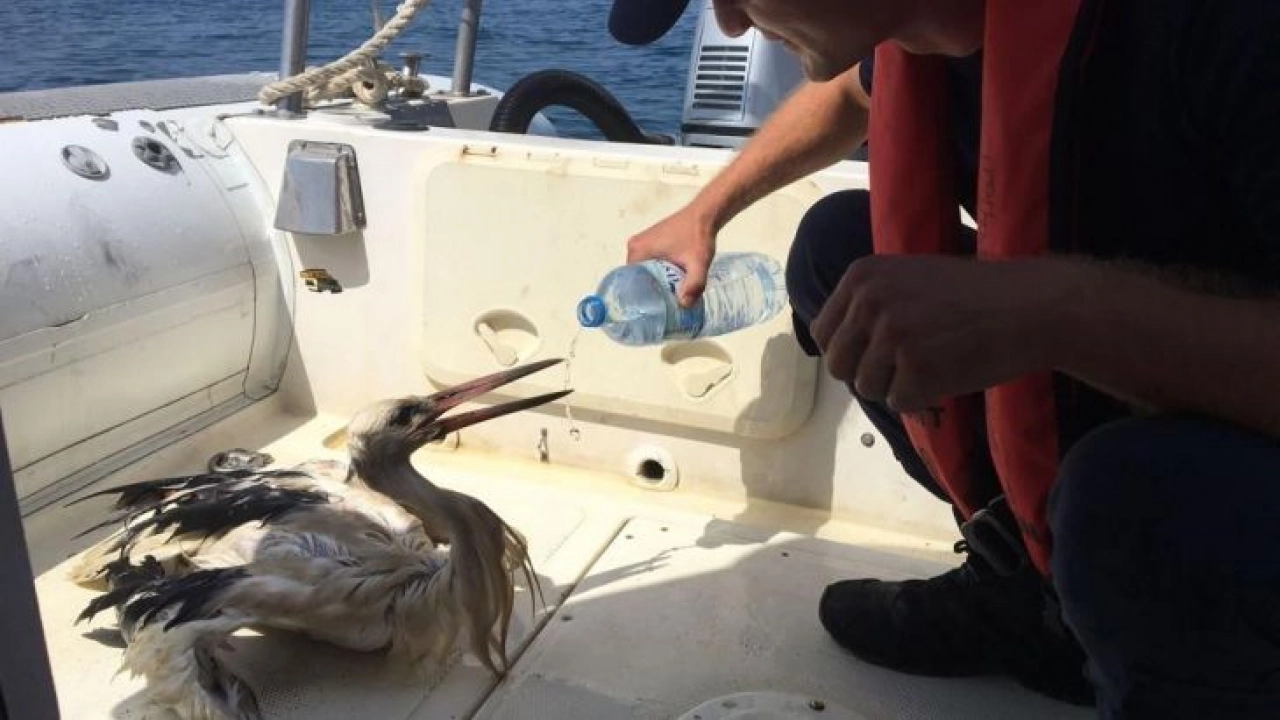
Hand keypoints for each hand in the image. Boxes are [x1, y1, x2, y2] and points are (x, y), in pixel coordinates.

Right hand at [626, 205, 717, 306]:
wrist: (705, 215)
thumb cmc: (698, 236)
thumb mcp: (697, 263)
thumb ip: (693, 285)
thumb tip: (684, 305)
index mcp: (637, 250)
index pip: (631, 282)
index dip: (642, 296)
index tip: (654, 307)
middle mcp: (634, 246)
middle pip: (637, 278)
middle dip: (650, 290)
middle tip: (665, 305)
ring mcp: (641, 242)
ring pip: (644, 271)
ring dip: (655, 281)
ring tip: (669, 295)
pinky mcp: (650, 241)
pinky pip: (649, 263)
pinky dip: (658, 272)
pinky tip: (671, 281)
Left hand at [809, 255, 1078, 411]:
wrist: (1031, 306)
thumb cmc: (974, 296)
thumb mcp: (909, 279)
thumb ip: (869, 305)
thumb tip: (832, 350)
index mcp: (862, 276)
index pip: (823, 333)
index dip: (848, 352)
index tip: (874, 356)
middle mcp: (869, 301)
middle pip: (838, 365)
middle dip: (868, 374)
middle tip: (904, 370)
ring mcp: (891, 335)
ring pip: (866, 387)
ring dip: (897, 388)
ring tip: (934, 366)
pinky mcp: (915, 368)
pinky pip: (899, 402)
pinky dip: (923, 399)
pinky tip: (949, 375)